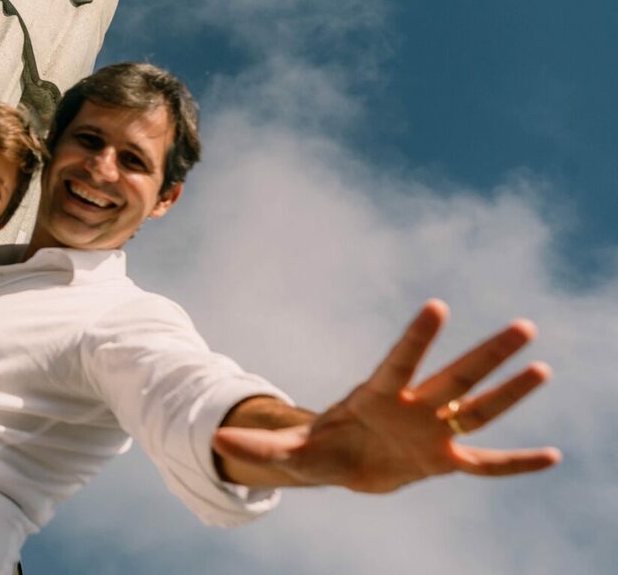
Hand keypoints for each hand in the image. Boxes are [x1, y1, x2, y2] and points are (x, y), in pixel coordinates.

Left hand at [214, 300, 558, 492]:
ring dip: (511, 391)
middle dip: (486, 352)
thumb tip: (216, 441)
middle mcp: (415, 406)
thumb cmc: (323, 447)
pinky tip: (553, 457)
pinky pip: (488, 464)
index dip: (417, 338)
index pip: (401, 361)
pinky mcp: (447, 462)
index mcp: (377, 396)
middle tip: (523, 324)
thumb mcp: (292, 455)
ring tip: (543, 364)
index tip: (437, 306)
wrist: (346, 464)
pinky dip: (517, 464)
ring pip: (479, 408)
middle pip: (456, 375)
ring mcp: (435, 432)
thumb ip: (260, 448)